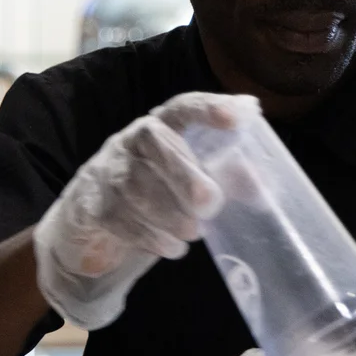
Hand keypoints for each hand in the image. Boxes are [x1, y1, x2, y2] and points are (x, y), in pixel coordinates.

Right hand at [32, 91, 241, 328]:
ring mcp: (107, 170)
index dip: (210, 109)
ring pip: (133, 183)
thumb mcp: (191, 183)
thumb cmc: (155, 194)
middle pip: (153, 140)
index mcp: (162, 127)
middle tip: (210, 203)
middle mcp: (131, 141)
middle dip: (183, 172)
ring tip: (192, 233)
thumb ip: (225, 180)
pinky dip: (148, 235)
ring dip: (167, 212)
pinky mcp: (91, 204)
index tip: (241, 117)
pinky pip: (116, 215)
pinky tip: (170, 248)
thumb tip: (264, 190)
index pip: (183, 107)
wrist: (94, 223)